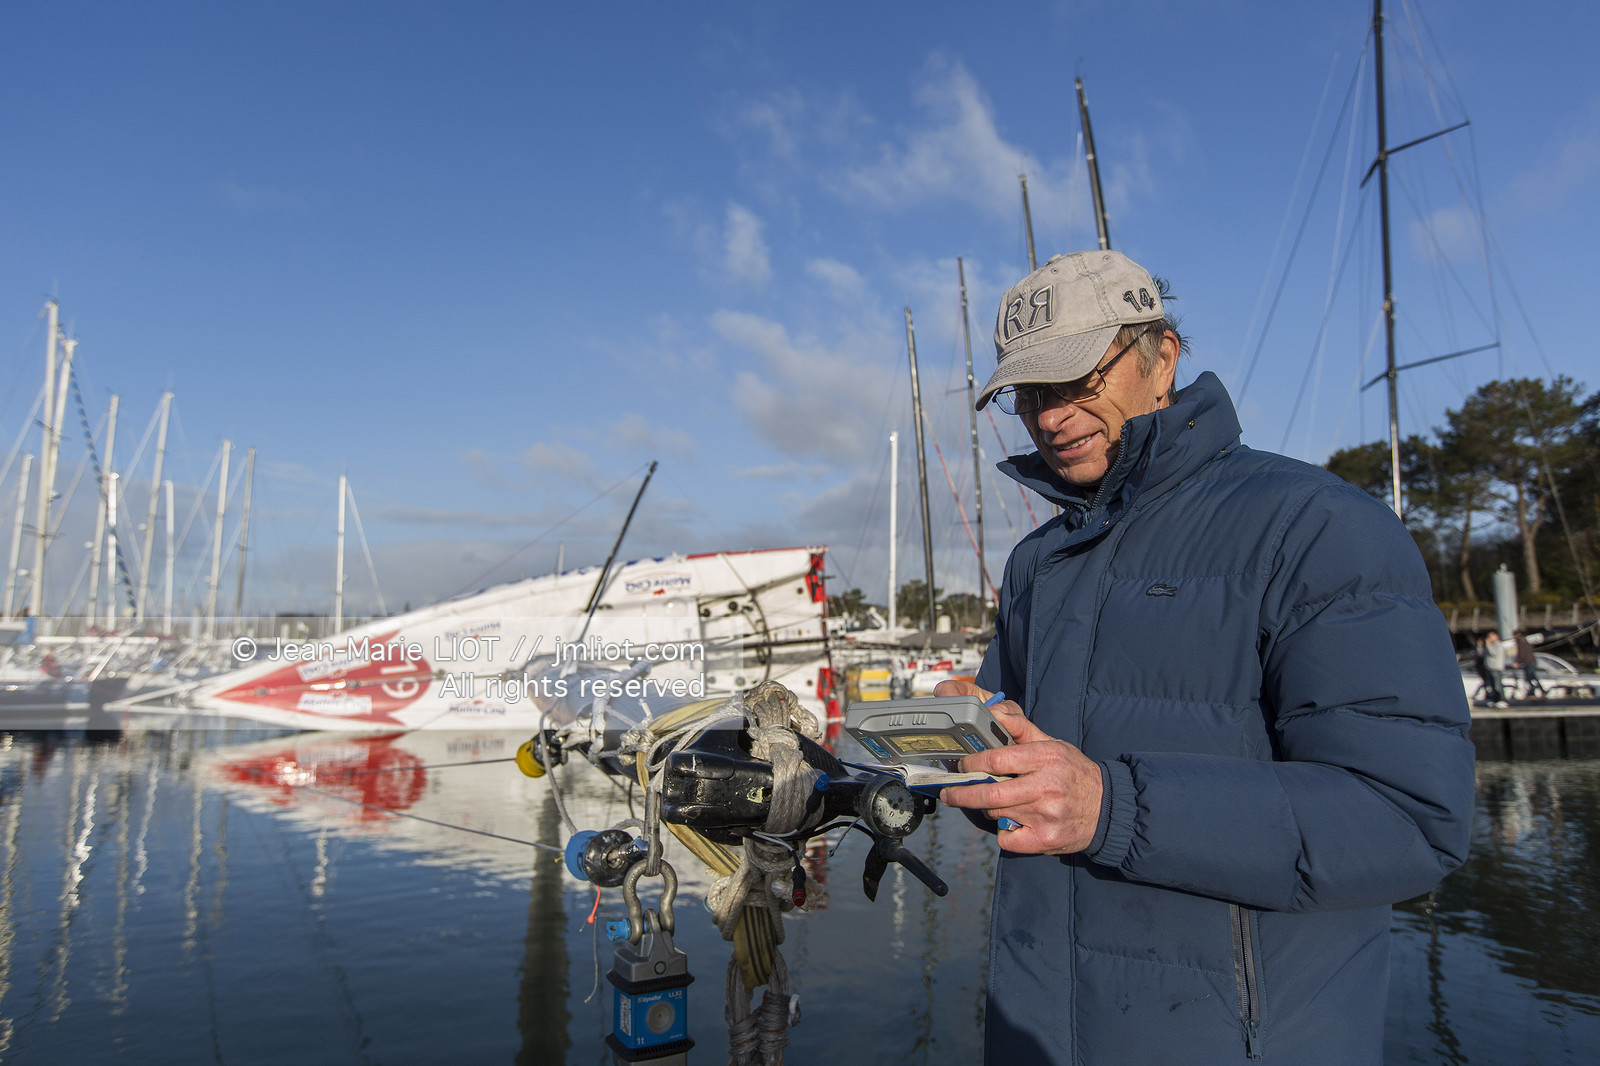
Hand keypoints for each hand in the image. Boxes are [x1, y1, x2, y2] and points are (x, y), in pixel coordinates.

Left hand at [932, 679, 1103, 854]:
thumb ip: (1021, 729)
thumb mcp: (1052, 744)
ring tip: (993, 802)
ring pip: (996, 814)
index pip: (998, 760)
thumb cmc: (1073, 772)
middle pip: (990, 793)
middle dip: (962, 794)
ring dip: (986, 809)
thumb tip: (994, 712)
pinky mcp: (1046, 839)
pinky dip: (1004, 832)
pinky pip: (1008, 838)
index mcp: (1046, 758)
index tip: (961, 765)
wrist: (1109, 809)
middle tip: (949, 793)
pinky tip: (1013, 823)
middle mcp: (1047, 786)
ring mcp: (1047, 815)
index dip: (972, 764)